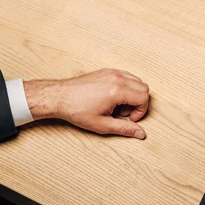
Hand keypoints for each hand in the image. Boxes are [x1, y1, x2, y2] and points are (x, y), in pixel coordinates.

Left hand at [25, 69, 149, 138]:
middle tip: (124, 112)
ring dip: (133, 94)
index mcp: (117, 91)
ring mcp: (112, 72)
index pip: (144, 97)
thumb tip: (141, 133)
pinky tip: (114, 97)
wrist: (60, 97)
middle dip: (139, 102)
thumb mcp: (102, 125)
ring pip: (137, 80)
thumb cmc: (77, 110)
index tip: (129, 118)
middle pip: (144, 87)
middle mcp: (117, 78)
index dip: (141, 111)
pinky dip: (127, 86)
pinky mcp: (107, 71)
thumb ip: (125, 129)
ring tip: (119, 105)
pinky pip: (126, 76)